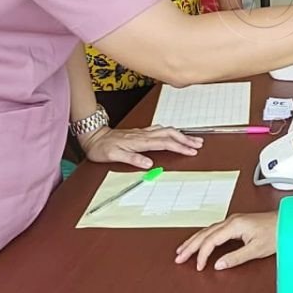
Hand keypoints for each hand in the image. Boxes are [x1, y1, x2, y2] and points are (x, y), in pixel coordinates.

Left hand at [80, 126, 202, 167]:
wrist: (94, 137)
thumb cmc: (103, 148)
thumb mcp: (114, 156)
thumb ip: (132, 158)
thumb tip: (148, 163)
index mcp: (140, 141)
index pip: (165, 143)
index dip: (179, 147)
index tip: (191, 151)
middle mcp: (144, 135)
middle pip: (170, 134)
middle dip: (186, 139)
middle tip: (198, 144)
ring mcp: (143, 132)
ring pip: (167, 130)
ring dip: (181, 134)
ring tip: (192, 139)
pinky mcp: (141, 132)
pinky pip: (160, 129)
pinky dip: (171, 131)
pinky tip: (174, 133)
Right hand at [175, 212, 277, 269]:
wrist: (286, 222)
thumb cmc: (275, 232)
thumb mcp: (256, 249)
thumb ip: (236, 257)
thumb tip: (218, 264)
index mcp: (234, 225)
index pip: (211, 241)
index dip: (202, 254)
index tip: (198, 266)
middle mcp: (231, 220)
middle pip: (205, 233)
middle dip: (190, 246)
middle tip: (179, 256)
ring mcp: (233, 220)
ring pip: (207, 230)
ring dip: (194, 240)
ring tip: (183, 249)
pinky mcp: (236, 222)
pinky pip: (214, 229)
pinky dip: (204, 236)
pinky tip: (200, 241)